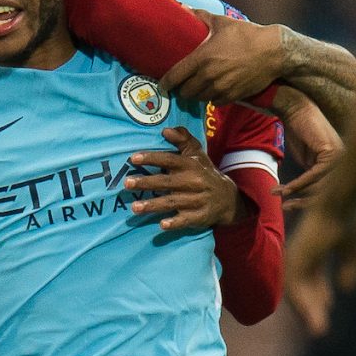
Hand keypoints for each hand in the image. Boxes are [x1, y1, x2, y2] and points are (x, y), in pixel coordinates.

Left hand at [124, 126, 242, 229]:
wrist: (228, 199)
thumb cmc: (204, 173)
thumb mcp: (197, 154)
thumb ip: (182, 140)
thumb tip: (165, 130)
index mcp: (190, 165)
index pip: (169, 160)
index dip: (152, 158)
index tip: (133, 158)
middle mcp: (193, 182)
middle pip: (166, 182)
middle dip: (146, 183)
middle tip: (126, 183)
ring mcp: (197, 200)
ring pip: (172, 202)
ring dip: (153, 205)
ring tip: (134, 208)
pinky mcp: (199, 216)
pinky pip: (186, 220)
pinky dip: (175, 222)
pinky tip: (162, 225)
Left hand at [160, 9, 283, 102]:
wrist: (274, 52)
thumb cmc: (246, 35)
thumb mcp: (222, 23)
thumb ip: (200, 17)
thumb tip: (182, 7)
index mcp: (201, 58)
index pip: (174, 76)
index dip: (166, 83)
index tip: (163, 85)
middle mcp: (208, 76)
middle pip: (185, 92)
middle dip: (181, 89)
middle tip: (182, 85)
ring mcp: (221, 88)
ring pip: (199, 98)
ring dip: (196, 94)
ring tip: (197, 88)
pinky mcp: (233, 95)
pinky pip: (215, 102)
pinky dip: (212, 98)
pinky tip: (214, 91)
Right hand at [268, 87, 343, 208]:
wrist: (295, 108)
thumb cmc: (298, 129)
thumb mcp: (306, 157)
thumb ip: (312, 173)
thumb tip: (309, 192)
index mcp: (341, 163)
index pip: (327, 188)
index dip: (307, 200)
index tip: (290, 206)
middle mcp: (345, 160)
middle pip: (327, 190)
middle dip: (304, 202)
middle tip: (286, 208)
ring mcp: (341, 157)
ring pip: (322, 185)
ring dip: (298, 193)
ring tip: (281, 197)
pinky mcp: (332, 153)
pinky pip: (315, 174)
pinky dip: (299, 183)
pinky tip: (286, 188)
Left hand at [285, 204, 355, 335]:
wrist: (343, 202)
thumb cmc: (352, 219)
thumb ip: (350, 270)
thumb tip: (344, 290)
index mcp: (316, 248)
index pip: (313, 276)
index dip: (319, 294)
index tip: (327, 309)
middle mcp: (304, 252)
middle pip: (303, 285)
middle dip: (312, 307)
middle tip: (319, 328)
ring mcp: (298, 254)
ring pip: (297, 288)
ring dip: (307, 310)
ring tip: (318, 329)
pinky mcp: (297, 256)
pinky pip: (294, 285)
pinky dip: (302, 302)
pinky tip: (311, 316)